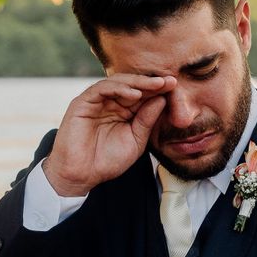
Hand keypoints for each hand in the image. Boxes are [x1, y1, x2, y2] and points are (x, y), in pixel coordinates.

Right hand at [43, 74, 175, 195]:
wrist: (81, 175)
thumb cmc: (106, 161)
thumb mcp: (135, 140)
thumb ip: (146, 120)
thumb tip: (162, 99)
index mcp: (122, 111)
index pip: (141, 95)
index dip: (157, 90)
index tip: (175, 87)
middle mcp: (109, 103)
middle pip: (131, 86)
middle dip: (151, 83)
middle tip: (170, 81)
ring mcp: (95, 102)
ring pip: (117, 83)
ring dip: (138, 83)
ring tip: (156, 85)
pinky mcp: (82, 103)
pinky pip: (101, 89)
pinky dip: (119, 88)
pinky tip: (135, 94)